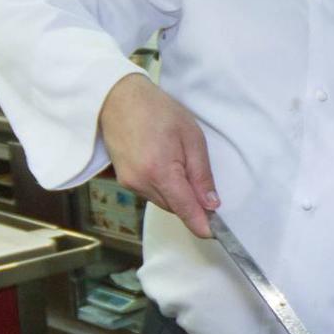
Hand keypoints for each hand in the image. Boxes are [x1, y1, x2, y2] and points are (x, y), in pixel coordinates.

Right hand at [99, 73, 219, 237]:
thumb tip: (211, 204)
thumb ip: (201, 174)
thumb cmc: (158, 111)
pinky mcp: (122, 181)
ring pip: (163, 202)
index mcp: (160, 172)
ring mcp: (129, 184)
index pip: (185, 209)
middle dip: (192, 203)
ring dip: (177, 194)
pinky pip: (151, 194)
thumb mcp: (191, 137)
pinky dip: (164, 188)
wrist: (118, 99)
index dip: (202, 224)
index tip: (215, 234)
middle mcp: (141, 184)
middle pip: (175, 208)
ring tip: (181, 163)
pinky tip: (167, 166)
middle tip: (205, 186)